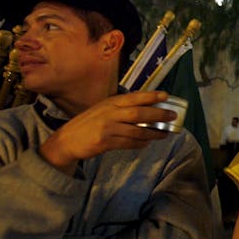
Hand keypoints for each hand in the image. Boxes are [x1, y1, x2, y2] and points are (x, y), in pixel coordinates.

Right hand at [39, 90, 176, 174]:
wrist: (67, 140)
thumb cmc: (88, 123)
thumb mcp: (103, 109)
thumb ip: (120, 108)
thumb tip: (146, 107)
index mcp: (110, 102)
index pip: (134, 97)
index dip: (151, 96)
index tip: (166, 95)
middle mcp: (109, 113)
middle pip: (139, 113)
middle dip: (158, 115)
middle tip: (172, 116)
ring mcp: (107, 128)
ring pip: (136, 130)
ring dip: (153, 133)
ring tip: (164, 133)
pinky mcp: (104, 142)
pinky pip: (128, 143)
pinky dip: (140, 143)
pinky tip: (147, 143)